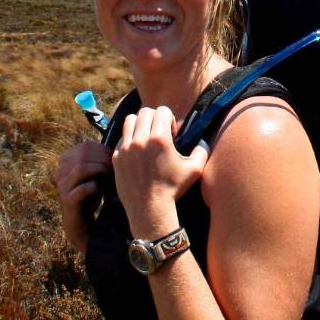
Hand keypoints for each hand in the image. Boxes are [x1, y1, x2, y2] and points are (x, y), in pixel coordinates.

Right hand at [52, 140, 111, 253]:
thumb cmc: (91, 193)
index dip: (104, 151)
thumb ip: (101, 158)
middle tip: (116, 169)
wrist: (81, 221)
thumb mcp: (95, 172)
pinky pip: (82, 188)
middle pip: (83, 154)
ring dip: (101, 171)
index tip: (117, 159)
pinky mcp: (66, 200)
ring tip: (111, 178)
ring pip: (81, 169)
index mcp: (66, 160)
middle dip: (104, 160)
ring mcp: (61, 185)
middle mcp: (60, 170)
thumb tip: (121, 142)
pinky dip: (95, 187)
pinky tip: (102, 191)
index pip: (86, 146)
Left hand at [113, 106, 209, 234]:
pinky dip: (129, 139)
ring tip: (146, 138)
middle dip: (154, 118)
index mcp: (159, 138)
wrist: (150, 209)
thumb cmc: (174, 189)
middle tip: (160, 134)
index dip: (170, 119)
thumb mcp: (194, 170)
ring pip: (129, 120)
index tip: (172, 135)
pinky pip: (121, 138)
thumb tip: (203, 142)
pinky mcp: (116, 157)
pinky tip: (137, 152)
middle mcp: (140, 139)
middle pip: (145, 112)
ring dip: (139, 124)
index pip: (162, 110)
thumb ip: (202, 151)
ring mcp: (125, 148)